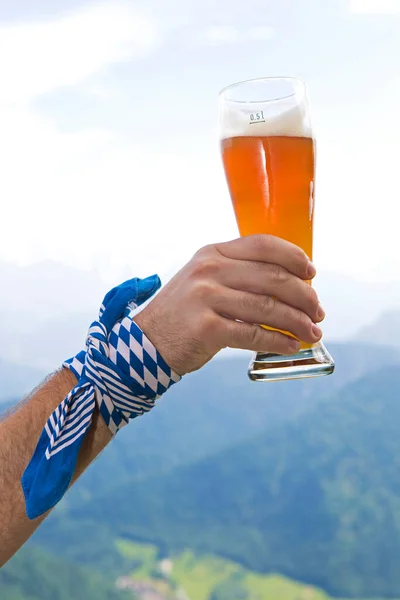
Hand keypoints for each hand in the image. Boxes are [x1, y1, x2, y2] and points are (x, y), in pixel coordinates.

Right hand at [134, 235, 324, 375]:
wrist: (147, 342)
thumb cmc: (185, 313)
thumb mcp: (204, 280)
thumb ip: (238, 275)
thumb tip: (289, 286)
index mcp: (213, 253)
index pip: (263, 245)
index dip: (294, 257)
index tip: (312, 274)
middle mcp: (209, 270)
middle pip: (272, 277)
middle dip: (304, 296)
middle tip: (318, 313)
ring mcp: (205, 297)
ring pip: (268, 307)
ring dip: (298, 322)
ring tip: (313, 333)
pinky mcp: (206, 328)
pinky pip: (253, 333)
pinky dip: (278, 341)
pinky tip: (290, 346)